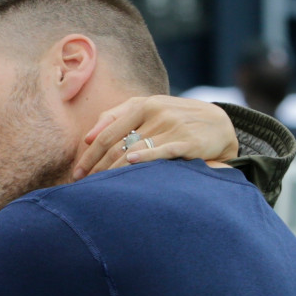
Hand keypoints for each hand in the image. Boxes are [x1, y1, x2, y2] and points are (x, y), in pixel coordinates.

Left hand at [73, 95, 238, 179]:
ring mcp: (173, 126)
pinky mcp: (188, 141)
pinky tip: (130, 164)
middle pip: (116, 147)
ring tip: (101, 190)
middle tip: (85, 188)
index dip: (88, 156)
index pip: (106, 134)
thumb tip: (88, 137)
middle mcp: (156, 113)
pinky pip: (162, 152)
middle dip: (97, 169)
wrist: (218, 124)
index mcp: (142, 106)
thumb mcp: (147, 110)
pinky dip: (145, 158)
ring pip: (134, 153)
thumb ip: (116, 117)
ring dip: (113, 174)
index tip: (77, 174)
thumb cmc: (174, 120)